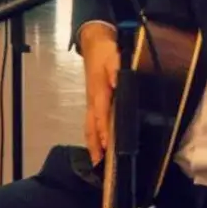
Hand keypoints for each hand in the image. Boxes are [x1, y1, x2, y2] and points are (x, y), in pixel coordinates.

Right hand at [80, 25, 119, 164]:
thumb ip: (116, 68)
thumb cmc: (106, 52)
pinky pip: (90, 122)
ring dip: (92, 143)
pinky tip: (97, 146)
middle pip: (91, 126)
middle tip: (99, 163)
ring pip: (89, 126)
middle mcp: (93, 100)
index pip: (101, 113)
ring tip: (97, 161)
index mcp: (99, 91)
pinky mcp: (92, 102)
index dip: (104, 129)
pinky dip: (92, 135)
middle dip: (95, 144)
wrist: (94, 44)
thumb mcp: (114, 55)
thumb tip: (117, 81)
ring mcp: (91, 102)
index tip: (108, 144)